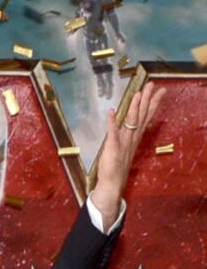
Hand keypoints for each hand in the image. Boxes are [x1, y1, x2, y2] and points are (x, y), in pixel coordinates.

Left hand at [91, 80, 163, 227]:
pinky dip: (111, 122)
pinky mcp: (112, 147)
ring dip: (134, 107)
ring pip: (131, 121)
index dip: (151, 102)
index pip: (145, 116)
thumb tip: (127, 123)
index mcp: (134, 137)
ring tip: (138, 93)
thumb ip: (126, 135)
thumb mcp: (124, 147)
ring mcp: (123, 142)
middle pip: (141, 115)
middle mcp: (131, 137)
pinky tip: (110, 111)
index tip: (157, 90)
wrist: (112, 183)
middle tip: (152, 84)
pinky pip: (112, 133)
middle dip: (147, 99)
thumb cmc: (116, 165)